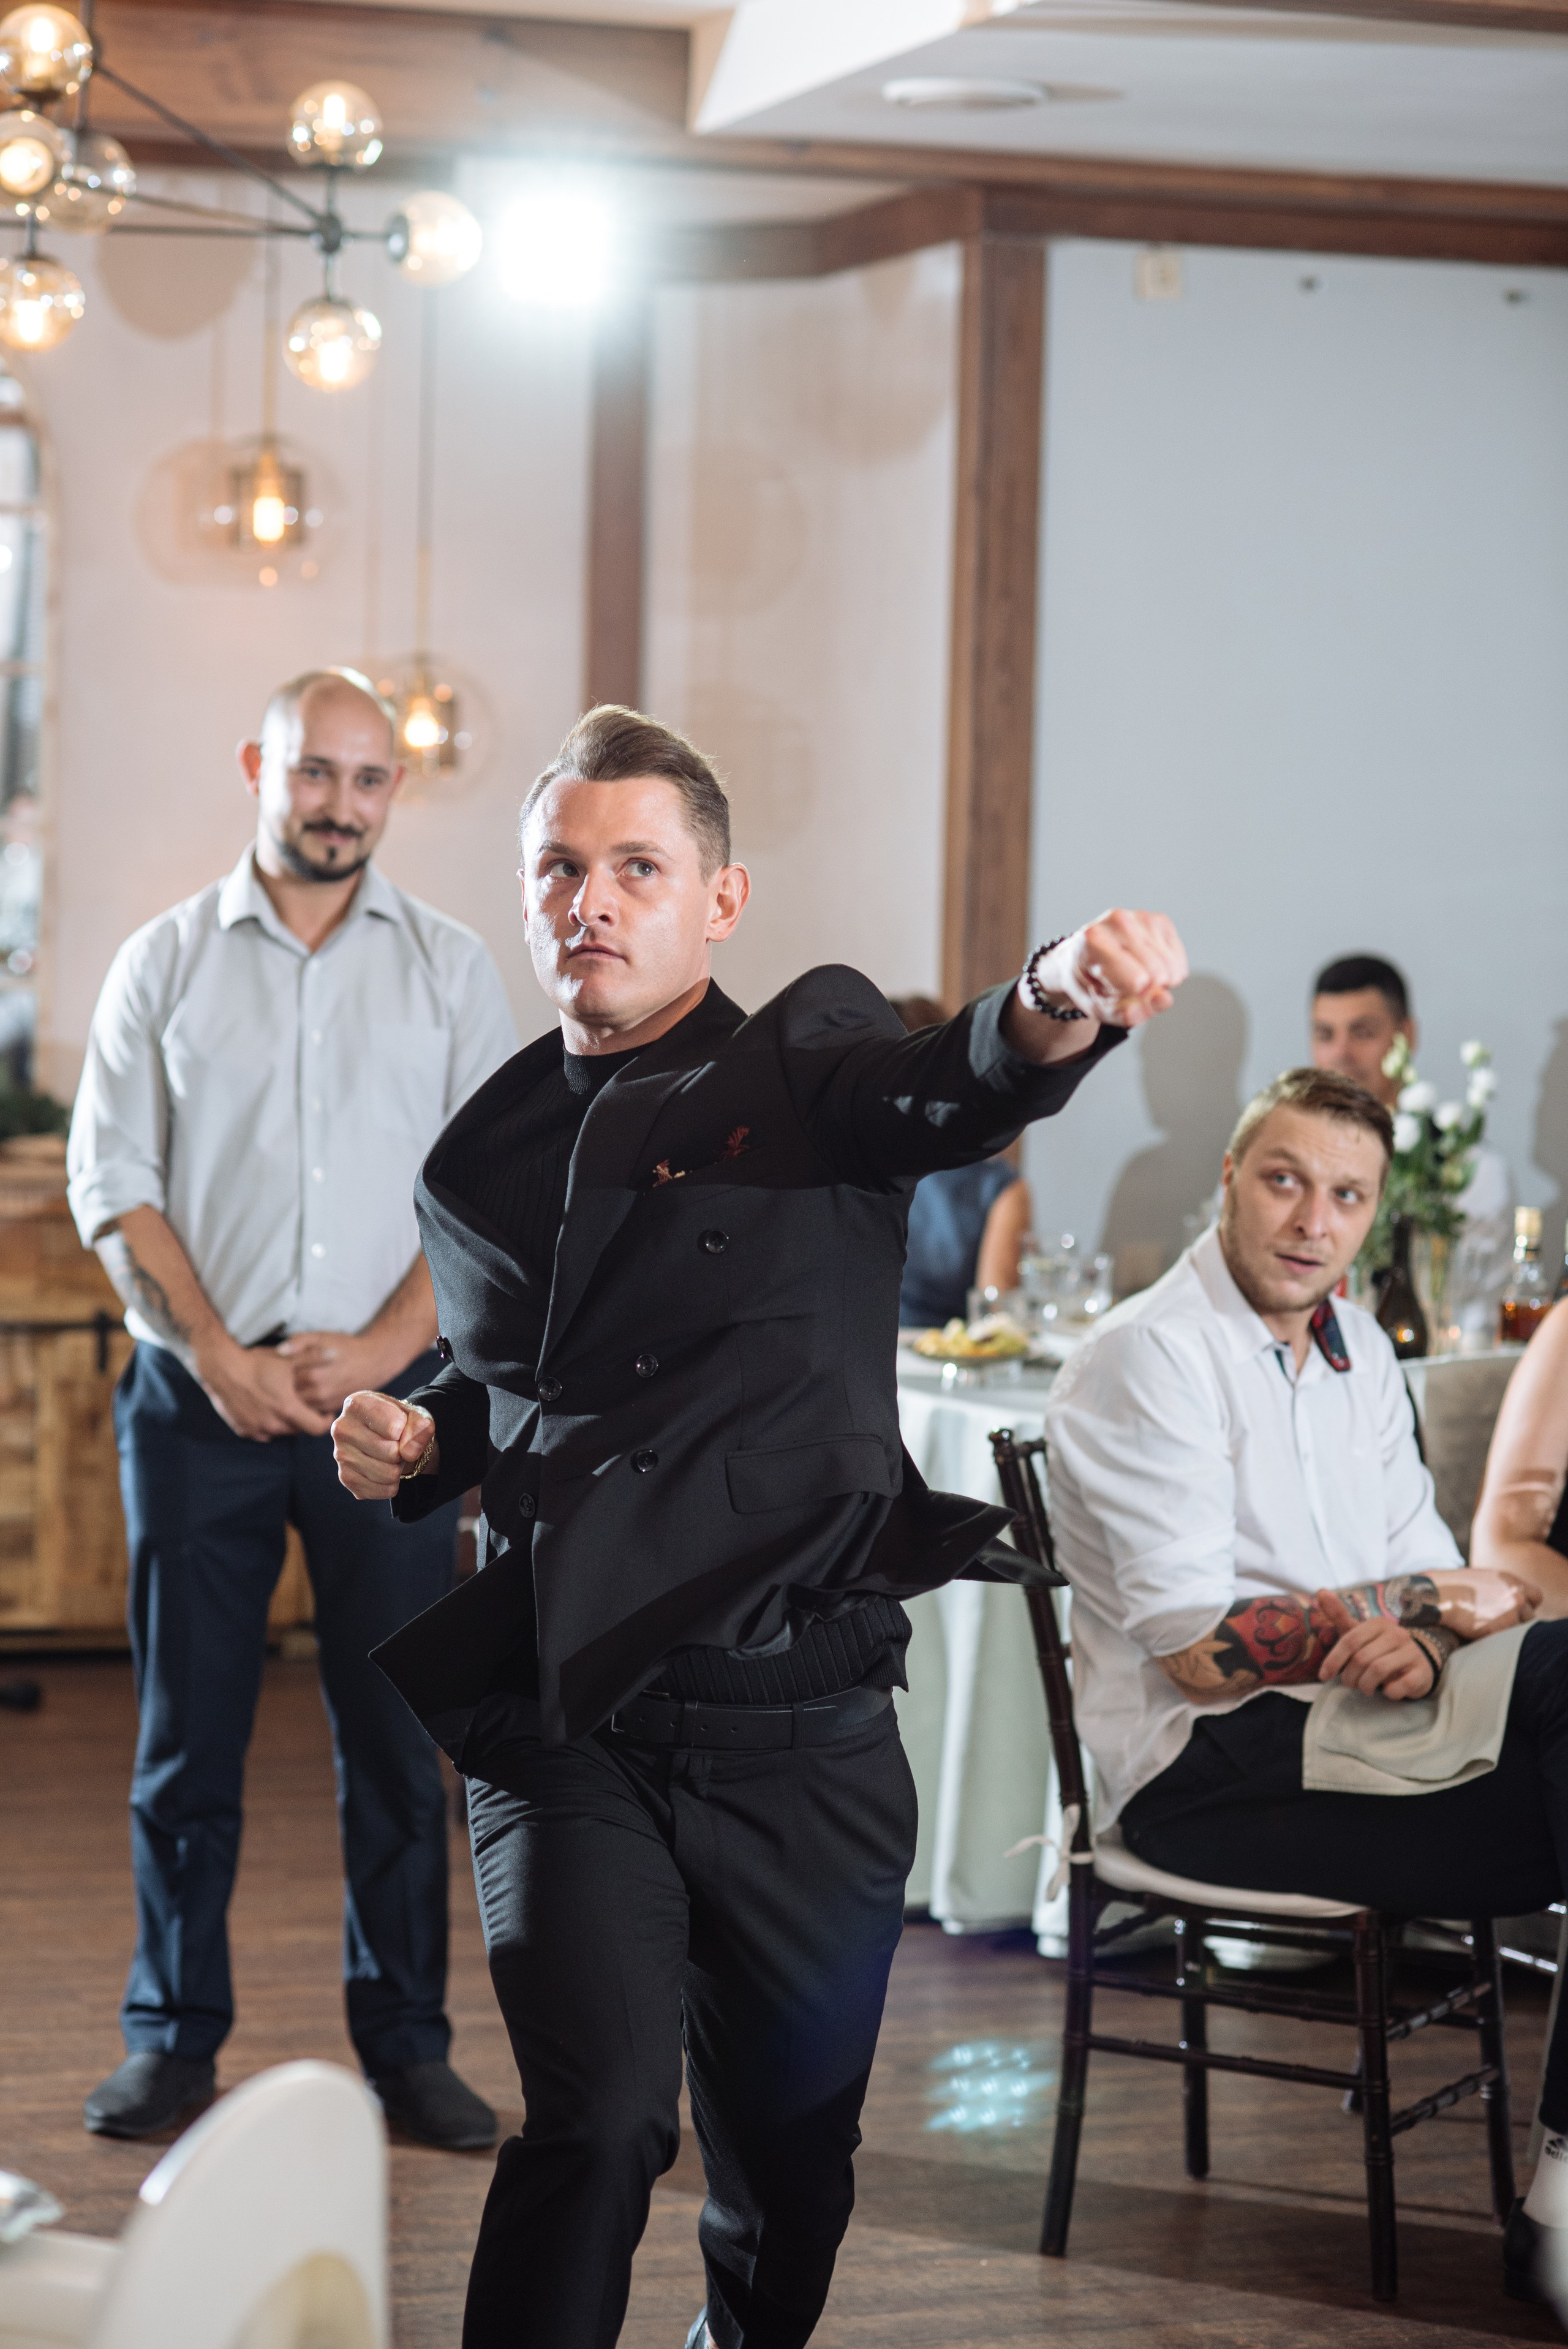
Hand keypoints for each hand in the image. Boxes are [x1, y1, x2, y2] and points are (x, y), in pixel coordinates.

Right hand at [198, 1339, 333, 1442]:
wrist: (222, 1368)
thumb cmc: (256, 1363)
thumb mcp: (286, 1359)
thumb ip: (312, 1359)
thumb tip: (335, 1355)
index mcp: (288, 1409)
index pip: (317, 1427)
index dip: (325, 1421)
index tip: (325, 1412)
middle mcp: (273, 1424)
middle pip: (298, 1429)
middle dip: (304, 1419)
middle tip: (304, 1404)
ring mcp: (257, 1429)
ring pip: (280, 1431)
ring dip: (285, 1422)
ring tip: (284, 1404)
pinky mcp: (243, 1430)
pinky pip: (261, 1432)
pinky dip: (267, 1424)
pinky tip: (265, 1408)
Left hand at [280, 1330, 405, 1420]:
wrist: (373, 1362)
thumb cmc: (345, 1347)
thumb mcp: (322, 1337)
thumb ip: (299, 1341)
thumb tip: (279, 1351)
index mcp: (313, 1373)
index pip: (282, 1378)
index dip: (275, 1371)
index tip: (272, 1364)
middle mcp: (318, 1391)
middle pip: (287, 1393)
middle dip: (280, 1386)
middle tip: (275, 1377)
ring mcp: (324, 1403)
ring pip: (296, 1404)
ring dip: (290, 1396)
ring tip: (286, 1385)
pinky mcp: (330, 1408)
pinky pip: (308, 1410)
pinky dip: (301, 1403)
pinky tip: (300, 1392)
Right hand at [332, 1392, 436, 1500]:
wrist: (392, 1438)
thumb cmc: (402, 1421)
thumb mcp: (417, 1415)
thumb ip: (420, 1427)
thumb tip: (409, 1452)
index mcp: (357, 1404)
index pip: (394, 1427)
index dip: (407, 1431)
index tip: (402, 1427)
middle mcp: (342, 1427)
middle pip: (391, 1452)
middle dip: (402, 1452)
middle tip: (397, 1445)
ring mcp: (340, 1454)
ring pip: (387, 1474)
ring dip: (398, 1469)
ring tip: (391, 1457)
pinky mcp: (346, 1477)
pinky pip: (381, 1490)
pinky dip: (391, 1485)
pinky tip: (385, 1471)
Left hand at [1068, 910, 1187, 1029]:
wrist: (1082, 957)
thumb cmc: (1091, 984)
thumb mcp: (1099, 1008)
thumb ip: (1129, 1013)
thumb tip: (1165, 999)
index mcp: (1094, 941)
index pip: (1136, 977)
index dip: (1138, 995)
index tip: (1125, 992)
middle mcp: (1117, 922)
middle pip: (1157, 973)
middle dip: (1150, 990)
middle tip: (1128, 987)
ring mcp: (1140, 917)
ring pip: (1171, 967)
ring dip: (1160, 983)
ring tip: (1137, 977)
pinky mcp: (1159, 920)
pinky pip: (1178, 960)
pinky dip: (1169, 973)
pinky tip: (1150, 969)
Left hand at [1314, 1589, 1434, 1700]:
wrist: (1416, 1664)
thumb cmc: (1379, 1648)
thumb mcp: (1359, 1632)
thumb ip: (1339, 1615)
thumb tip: (1321, 1591)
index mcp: (1379, 1623)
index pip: (1350, 1640)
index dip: (1333, 1660)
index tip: (1323, 1676)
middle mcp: (1397, 1634)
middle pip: (1362, 1658)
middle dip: (1350, 1677)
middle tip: (1351, 1683)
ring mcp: (1412, 1653)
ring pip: (1378, 1670)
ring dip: (1365, 1685)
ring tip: (1365, 1688)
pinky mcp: (1422, 1672)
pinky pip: (1400, 1686)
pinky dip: (1388, 1692)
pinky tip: (1387, 1691)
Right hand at [1422, 1566, 1540, 1640]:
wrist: (1438, 1594)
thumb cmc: (1454, 1586)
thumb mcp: (1484, 1578)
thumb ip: (1502, 1588)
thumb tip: (1510, 1601)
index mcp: (1512, 1582)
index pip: (1536, 1597)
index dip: (1526, 1604)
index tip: (1516, 1610)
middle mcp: (1515, 1596)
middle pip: (1530, 1616)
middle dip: (1517, 1620)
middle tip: (1499, 1623)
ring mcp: (1509, 1614)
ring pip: (1519, 1630)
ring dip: (1506, 1631)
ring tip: (1487, 1628)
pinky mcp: (1499, 1630)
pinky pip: (1504, 1640)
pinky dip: (1493, 1639)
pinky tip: (1478, 1632)